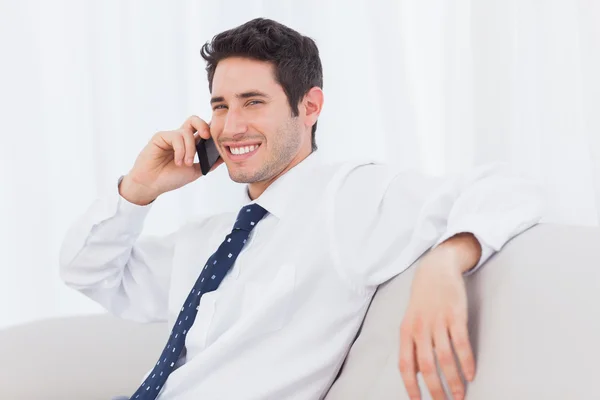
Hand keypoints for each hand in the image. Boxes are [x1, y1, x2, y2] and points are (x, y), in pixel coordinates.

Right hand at [119, 115, 223, 204]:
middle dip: (204, 125)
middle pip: (194, 120)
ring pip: (187, 132)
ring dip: (190, 149)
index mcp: (190, 144)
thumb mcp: (195, 171)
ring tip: (185, 163)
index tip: (219, 136)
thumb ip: (209, 163)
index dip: (211, 130)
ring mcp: (171, 136)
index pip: (202, 131)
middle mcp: (181, 138)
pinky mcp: (161, 137)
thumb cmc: (171, 178)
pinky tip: (177, 161)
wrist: (152, 185)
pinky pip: (176, 137)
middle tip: (207, 137)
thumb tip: (225, 156)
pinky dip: (180, 150)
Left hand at [398, 246, 475, 399]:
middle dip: (436, 390)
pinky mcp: (455, 315)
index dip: (411, 387)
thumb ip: (412, 345)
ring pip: (445, 358)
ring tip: (460, 395)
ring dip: (454, 380)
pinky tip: (471, 374)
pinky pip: (461, 344)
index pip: (405, 365)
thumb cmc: (423, 298)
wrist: (435, 269)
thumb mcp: (411, 320)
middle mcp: (420, 328)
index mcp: (406, 331)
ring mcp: (438, 321)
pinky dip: (467, 362)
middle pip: (427, 366)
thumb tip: (415, 372)